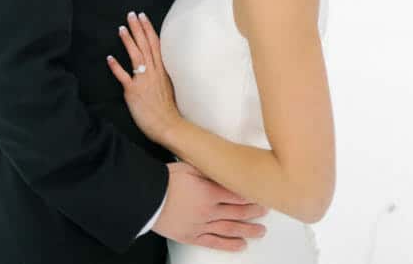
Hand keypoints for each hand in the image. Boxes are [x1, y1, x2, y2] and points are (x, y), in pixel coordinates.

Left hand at [106, 11, 180, 144]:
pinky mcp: (134, 92)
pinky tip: (109, 57)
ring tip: (121, 28)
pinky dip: (116, 67)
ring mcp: (143, 81)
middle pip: (145, 45)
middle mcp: (153, 72)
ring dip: (128, 41)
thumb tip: (153, 64)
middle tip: (131, 14)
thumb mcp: (167, 85)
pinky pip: (124, 77)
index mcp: (162, 69)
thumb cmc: (168, 108)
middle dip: (138, 28)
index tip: (142, 16)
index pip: (155, 44)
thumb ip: (159, 72)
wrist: (168, 125)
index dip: (148, 29)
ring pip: (136, 56)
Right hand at [153, 162, 267, 251]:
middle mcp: (209, 210)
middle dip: (253, 211)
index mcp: (209, 192)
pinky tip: (240, 245)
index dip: (251, 195)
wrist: (146, 198)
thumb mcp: (189, 167)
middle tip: (265, 211)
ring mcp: (201, 225)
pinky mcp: (192, 236)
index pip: (237, 194)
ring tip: (260, 231)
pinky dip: (229, 244)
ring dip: (247, 230)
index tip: (262, 194)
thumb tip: (223, 169)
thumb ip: (208, 170)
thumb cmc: (165, 180)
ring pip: (230, 229)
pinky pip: (214, 242)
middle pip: (237, 212)